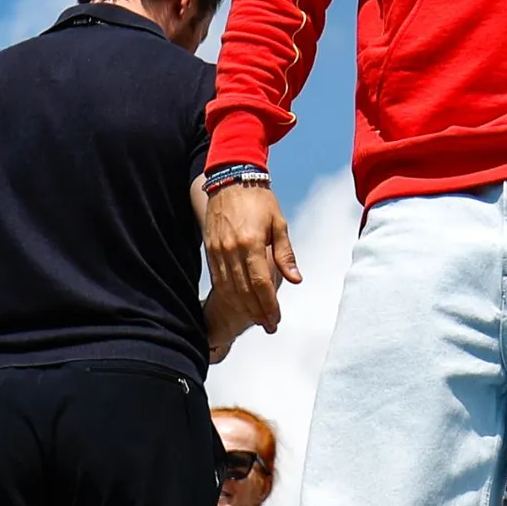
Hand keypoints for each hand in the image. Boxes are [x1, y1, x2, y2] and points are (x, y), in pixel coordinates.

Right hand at [206, 182, 299, 334]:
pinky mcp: (210, 249)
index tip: (276, 319)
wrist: (231, 179)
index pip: (260, 283)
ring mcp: (218, 250)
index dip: (269, 305)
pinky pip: (218, 279)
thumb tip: (296, 279)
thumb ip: (285, 254)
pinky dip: (229, 294)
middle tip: (268, 326)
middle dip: (257, 312)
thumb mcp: (279, 224)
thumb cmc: (259, 200)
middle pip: (244, 291)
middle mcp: (231, 250)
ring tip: (256, 319)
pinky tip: (239, 303)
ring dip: (243, 307)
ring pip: (229, 288)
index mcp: (251, 243)